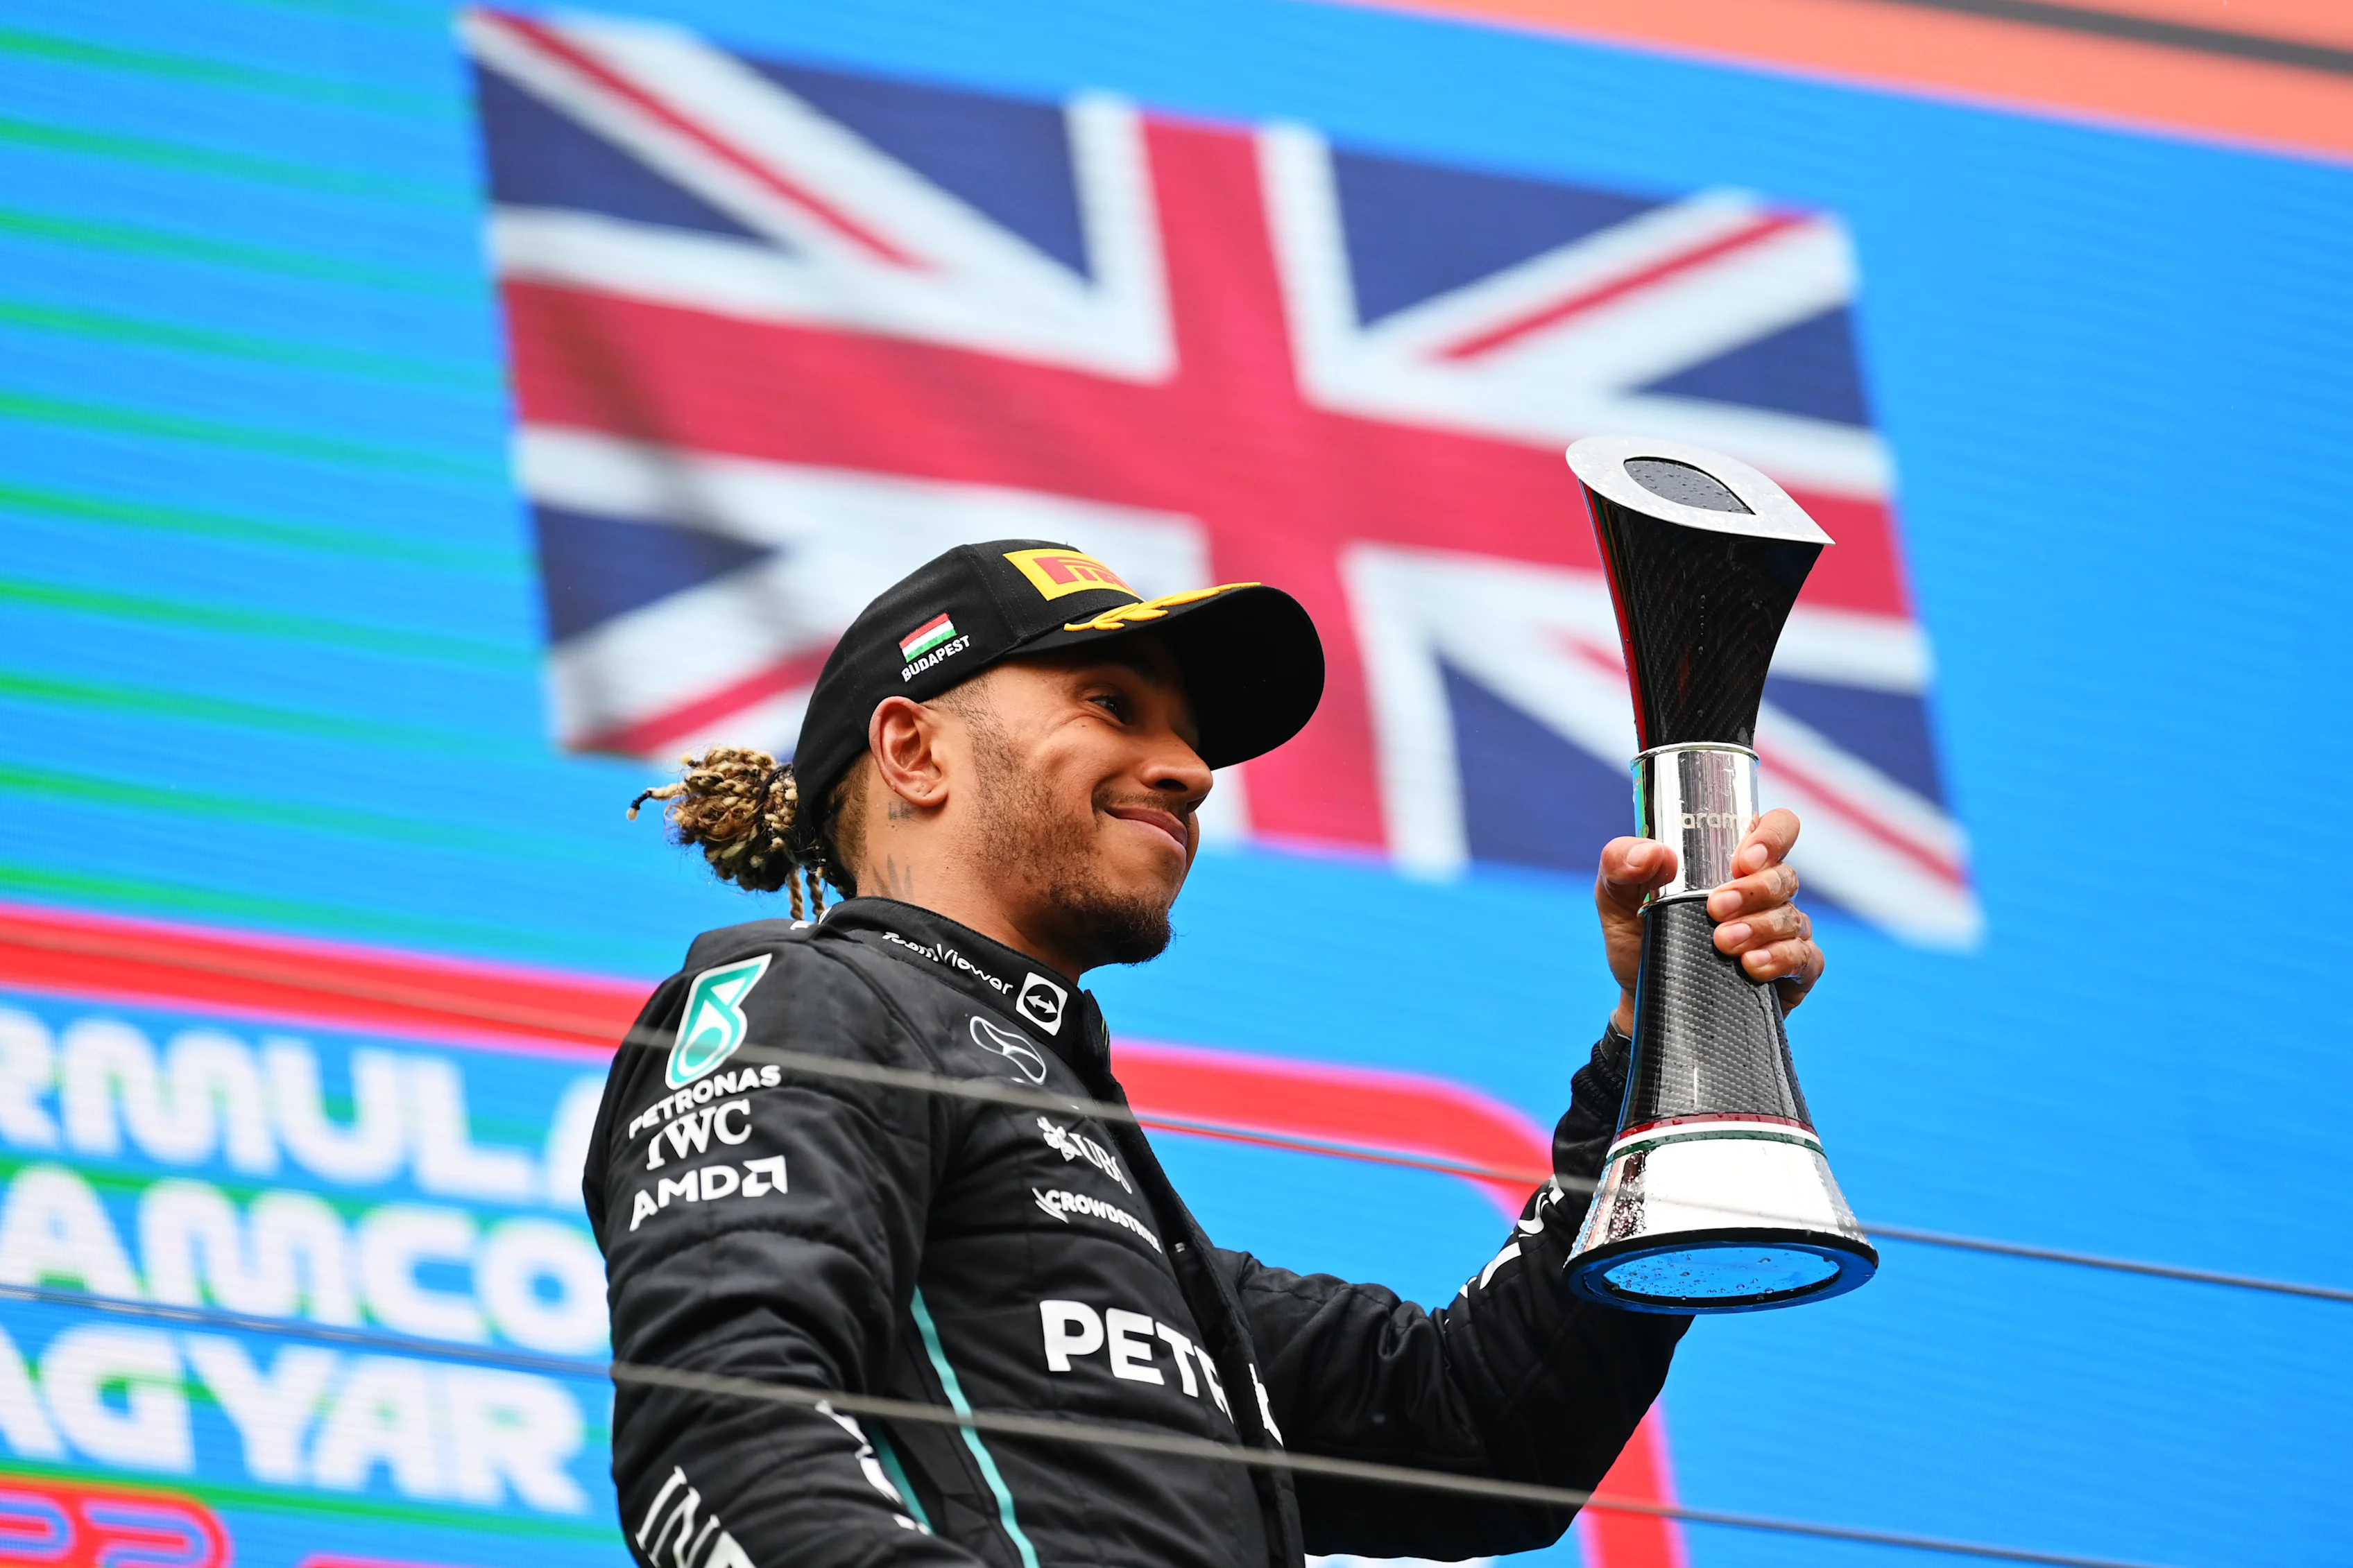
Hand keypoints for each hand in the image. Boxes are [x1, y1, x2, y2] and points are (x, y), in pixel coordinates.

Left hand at [1595, 808, 1824, 1034]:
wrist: (1643, 999)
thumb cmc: (1639, 937)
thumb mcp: (1616, 898)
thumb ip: (1620, 864)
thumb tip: (1653, 853)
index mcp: (1731, 862)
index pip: (1775, 828)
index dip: (1772, 835)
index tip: (1744, 860)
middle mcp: (1764, 893)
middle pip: (1785, 876)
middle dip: (1754, 890)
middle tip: (1715, 908)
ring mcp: (1782, 932)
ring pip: (1792, 918)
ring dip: (1759, 927)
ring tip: (1722, 943)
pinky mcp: (1791, 972)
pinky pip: (1805, 959)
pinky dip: (1780, 959)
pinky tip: (1752, 966)